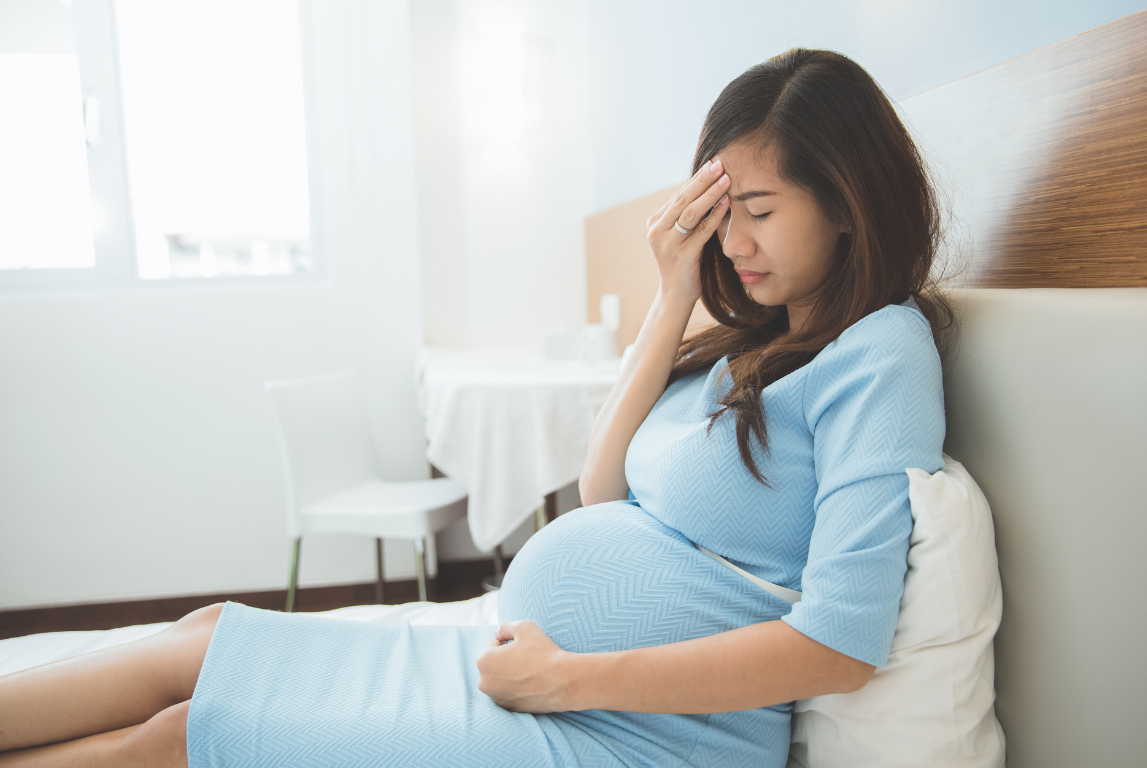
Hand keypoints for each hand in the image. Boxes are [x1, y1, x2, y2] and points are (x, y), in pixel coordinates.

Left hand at [475, 620, 576, 712]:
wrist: (563, 682)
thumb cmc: (543, 652)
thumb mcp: (524, 627)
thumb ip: (505, 626)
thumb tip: (496, 633)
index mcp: (484, 661)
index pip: (495, 644)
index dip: (511, 642)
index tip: (525, 647)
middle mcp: (484, 682)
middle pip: (495, 663)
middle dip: (507, 659)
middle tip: (527, 659)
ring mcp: (496, 698)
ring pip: (501, 679)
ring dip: (510, 674)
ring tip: (530, 671)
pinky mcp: (508, 708)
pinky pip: (509, 693)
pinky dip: (516, 688)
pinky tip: (531, 684)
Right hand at [646, 157, 730, 305]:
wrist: (676, 296)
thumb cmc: (684, 264)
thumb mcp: (680, 237)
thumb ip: (687, 217)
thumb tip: (706, 188)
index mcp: (655, 223)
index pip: (678, 195)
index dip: (696, 179)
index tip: (713, 164)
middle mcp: (657, 231)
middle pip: (682, 199)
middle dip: (702, 180)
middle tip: (720, 164)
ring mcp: (668, 244)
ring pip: (690, 212)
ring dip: (710, 194)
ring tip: (726, 179)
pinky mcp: (682, 256)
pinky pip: (701, 231)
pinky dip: (715, 216)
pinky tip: (727, 204)